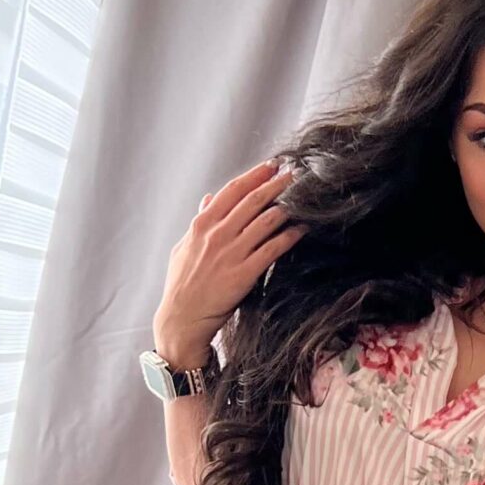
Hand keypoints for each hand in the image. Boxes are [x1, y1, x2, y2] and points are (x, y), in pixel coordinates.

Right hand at [155, 160, 305, 358]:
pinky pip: (272, 249)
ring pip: (265, 221)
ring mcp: (231, 254)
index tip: (272, 165)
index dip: (254, 175)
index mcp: (201, 224)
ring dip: (286, 206)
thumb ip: (197, 221)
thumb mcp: (183, 247)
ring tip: (303, 197)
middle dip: (276, 184)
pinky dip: (289, 236)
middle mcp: (217, 234)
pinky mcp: (244, 274)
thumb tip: (206, 198)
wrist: (181, 320)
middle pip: (252, 200)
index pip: (232, 191)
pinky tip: (302, 229)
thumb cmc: (181, 285)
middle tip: (294, 173)